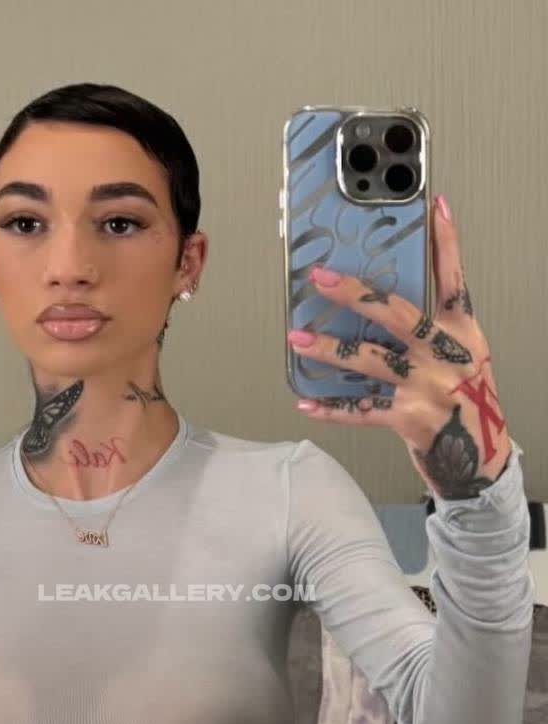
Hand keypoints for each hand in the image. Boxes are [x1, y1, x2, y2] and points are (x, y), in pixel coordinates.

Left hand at [288, 194, 510, 498]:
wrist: (481, 460)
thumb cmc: (468, 406)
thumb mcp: (465, 359)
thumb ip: (435, 332)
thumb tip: (383, 308)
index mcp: (462, 334)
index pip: (453, 280)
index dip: (446, 242)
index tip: (435, 206)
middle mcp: (446, 355)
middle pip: (397, 314)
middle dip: (356, 294)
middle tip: (322, 278)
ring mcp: (427, 387)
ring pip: (370, 360)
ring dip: (330, 350)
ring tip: (298, 339)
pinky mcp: (409, 419)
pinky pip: (361, 410)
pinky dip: (331, 408)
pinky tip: (306, 402)